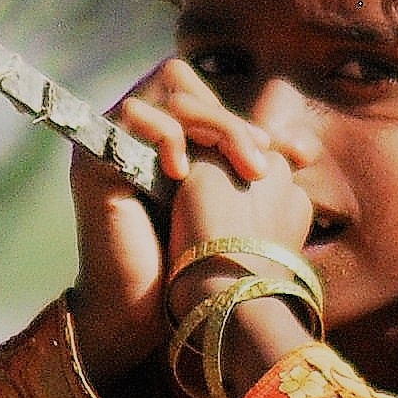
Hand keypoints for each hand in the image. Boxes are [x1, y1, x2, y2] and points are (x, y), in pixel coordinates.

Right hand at [69, 58, 287, 394]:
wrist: (143, 313)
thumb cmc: (188, 265)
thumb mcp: (228, 204)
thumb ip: (252, 169)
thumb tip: (305, 147)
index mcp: (157, 136)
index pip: (198, 92)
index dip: (240, 116)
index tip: (286, 155)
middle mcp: (129, 132)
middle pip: (182, 84)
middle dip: (231, 122)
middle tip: (260, 166)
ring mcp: (107, 142)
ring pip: (167, 98)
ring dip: (214, 127)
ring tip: (242, 171)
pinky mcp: (92, 160)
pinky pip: (132, 118)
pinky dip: (167, 139)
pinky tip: (183, 176)